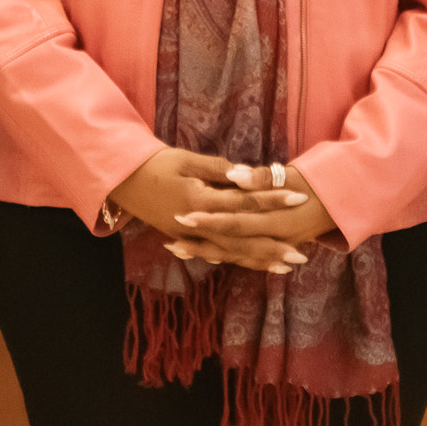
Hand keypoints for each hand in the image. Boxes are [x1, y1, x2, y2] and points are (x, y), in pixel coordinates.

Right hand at [108, 148, 307, 273]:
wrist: (124, 179)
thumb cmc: (157, 164)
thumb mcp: (187, 160)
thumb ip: (218, 169)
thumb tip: (246, 175)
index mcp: (200, 199)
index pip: (244, 201)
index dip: (273, 199)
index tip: (299, 197)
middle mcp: (197, 223)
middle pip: (241, 237)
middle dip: (272, 245)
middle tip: (302, 254)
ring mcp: (190, 235)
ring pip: (230, 251)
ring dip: (259, 259)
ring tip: (286, 265)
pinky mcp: (186, 238)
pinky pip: (216, 253)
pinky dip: (237, 259)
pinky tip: (256, 264)